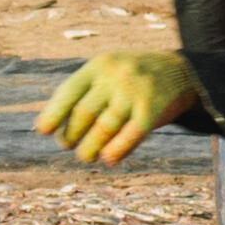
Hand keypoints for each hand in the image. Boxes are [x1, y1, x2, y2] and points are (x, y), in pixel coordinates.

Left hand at [44, 51, 201, 165]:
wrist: (180, 70)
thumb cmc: (133, 78)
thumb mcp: (108, 72)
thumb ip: (86, 92)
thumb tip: (52, 126)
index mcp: (99, 65)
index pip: (69, 92)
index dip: (54, 114)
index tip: (44, 131)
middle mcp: (115, 76)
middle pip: (85, 113)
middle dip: (72, 134)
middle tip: (68, 145)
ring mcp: (135, 91)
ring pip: (104, 127)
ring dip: (91, 147)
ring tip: (85, 156)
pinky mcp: (153, 108)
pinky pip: (130, 135)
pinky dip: (117, 150)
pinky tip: (109, 159)